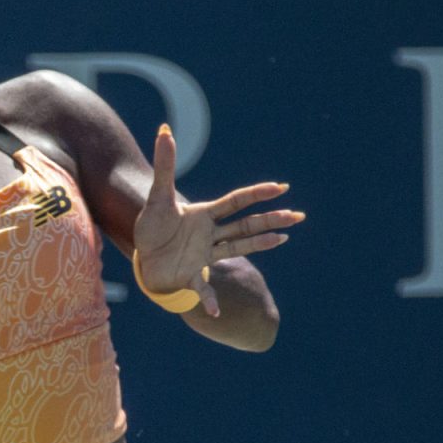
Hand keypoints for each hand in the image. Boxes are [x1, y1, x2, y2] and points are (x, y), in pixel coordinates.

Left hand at [134, 125, 303, 315]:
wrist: (144, 255)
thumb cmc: (153, 226)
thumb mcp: (157, 196)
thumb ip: (165, 166)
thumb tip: (166, 131)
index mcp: (205, 214)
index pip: (235, 202)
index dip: (256, 194)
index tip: (281, 187)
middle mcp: (211, 234)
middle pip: (246, 225)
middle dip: (271, 220)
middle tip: (298, 215)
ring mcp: (205, 255)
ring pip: (237, 248)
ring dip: (260, 245)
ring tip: (283, 240)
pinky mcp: (192, 274)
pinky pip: (203, 287)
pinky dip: (209, 299)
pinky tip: (215, 312)